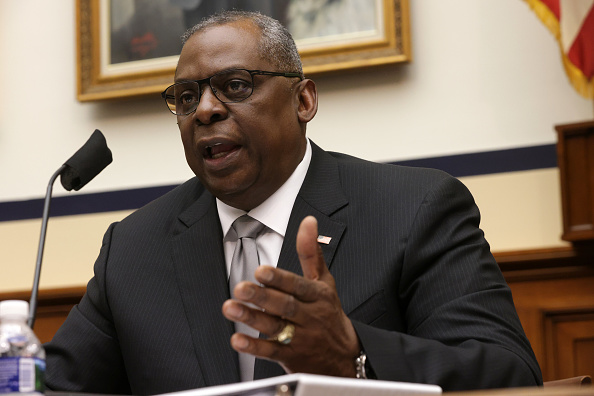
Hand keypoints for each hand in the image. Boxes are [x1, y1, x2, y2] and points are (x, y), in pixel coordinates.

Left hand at [222, 216, 360, 376]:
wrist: (344, 358)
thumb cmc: (329, 313)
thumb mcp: (325, 282)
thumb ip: (312, 253)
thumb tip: (308, 221)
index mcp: (318, 296)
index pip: (298, 286)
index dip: (280, 279)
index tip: (261, 271)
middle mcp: (310, 317)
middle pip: (285, 306)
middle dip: (262, 297)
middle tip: (240, 288)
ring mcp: (301, 339)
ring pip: (275, 328)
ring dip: (252, 318)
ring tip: (230, 308)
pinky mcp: (291, 358)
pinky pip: (271, 352)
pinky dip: (254, 347)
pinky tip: (237, 340)